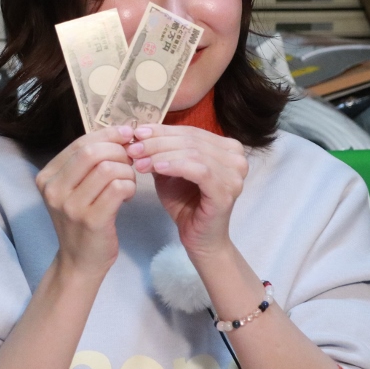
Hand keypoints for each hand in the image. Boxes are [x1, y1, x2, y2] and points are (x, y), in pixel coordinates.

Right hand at [35, 125, 136, 279]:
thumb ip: (88, 162)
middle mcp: (54, 190)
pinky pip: (119, 188)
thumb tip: (120, 133)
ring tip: (128, 183)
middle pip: (93, 152)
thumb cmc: (82, 221)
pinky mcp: (91, 220)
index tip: (126, 135)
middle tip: (130, 162)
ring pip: (108, 169)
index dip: (107, 135)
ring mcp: (71, 206)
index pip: (80, 143)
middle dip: (119, 152)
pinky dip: (130, 187)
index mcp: (47, 177)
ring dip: (127, 172)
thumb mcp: (74, 189)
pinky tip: (127, 196)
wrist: (79, 262)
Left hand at [125, 125, 246, 257]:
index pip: (190, 131)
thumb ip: (161, 151)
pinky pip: (198, 171)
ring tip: (139, 161)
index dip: (162, 131)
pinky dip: (175, 166)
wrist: (198, 238)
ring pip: (192, 153)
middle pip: (190, 140)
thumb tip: (140, 132)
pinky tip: (157, 169)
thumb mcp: (170, 170)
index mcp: (227, 147)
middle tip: (133, 148)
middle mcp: (236, 157)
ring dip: (161, 155)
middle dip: (157, 143)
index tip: (136, 133)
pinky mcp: (226, 191)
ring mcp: (235, 174)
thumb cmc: (186, 204)